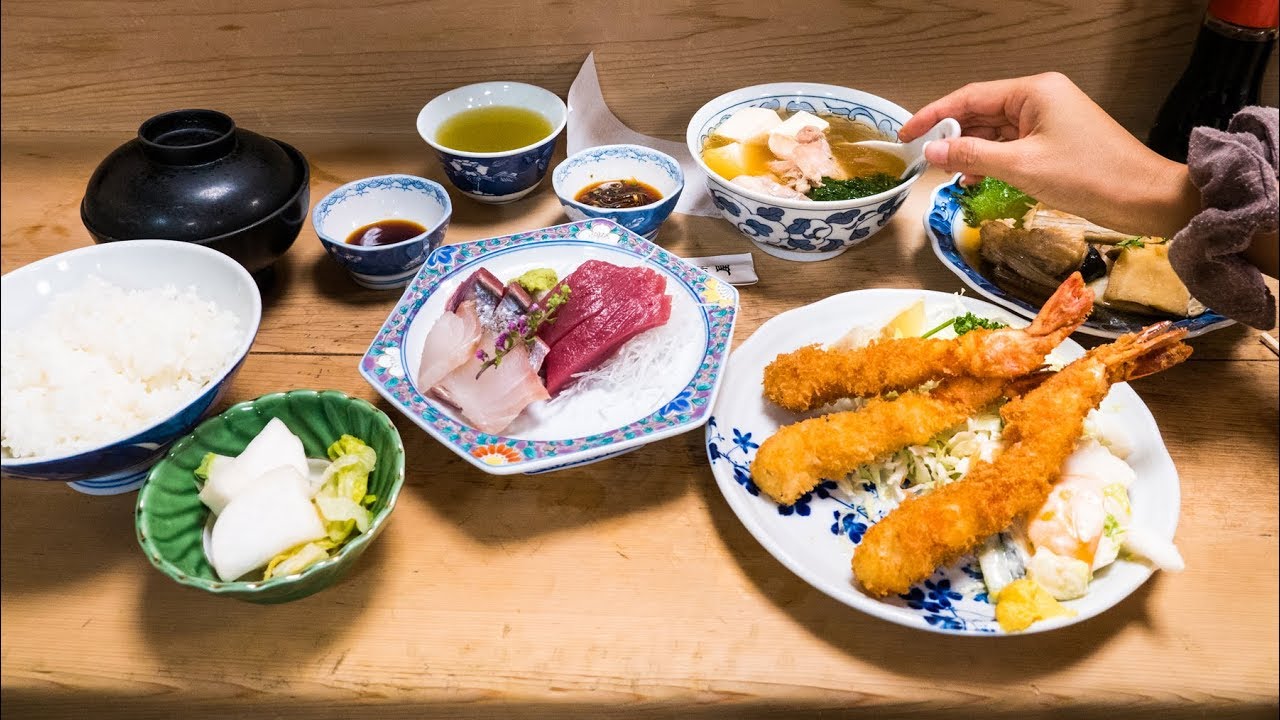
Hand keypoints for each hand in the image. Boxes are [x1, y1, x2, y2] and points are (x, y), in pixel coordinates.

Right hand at [899, 73, 1199, 237]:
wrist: (1145, 198)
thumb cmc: (1089, 176)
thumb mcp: (1021, 167)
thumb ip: (972, 157)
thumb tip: (931, 153)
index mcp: (1034, 91)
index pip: (970, 97)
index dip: (933, 116)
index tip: (905, 134)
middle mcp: (1040, 98)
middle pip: (981, 112)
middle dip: (952, 136)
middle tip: (922, 161)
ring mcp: (1049, 119)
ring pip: (995, 132)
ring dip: (971, 152)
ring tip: (947, 175)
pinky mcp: (1056, 141)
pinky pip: (1012, 146)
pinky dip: (991, 161)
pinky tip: (975, 180)